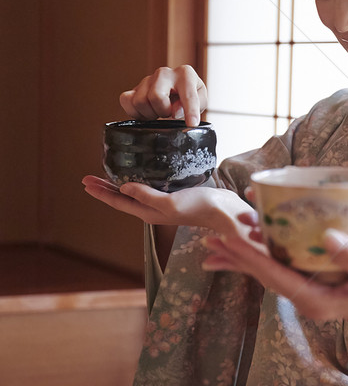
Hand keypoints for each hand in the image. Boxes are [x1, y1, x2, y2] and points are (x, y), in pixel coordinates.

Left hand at [82, 175, 249, 236]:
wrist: (224, 211)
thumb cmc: (199, 208)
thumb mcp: (170, 201)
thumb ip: (147, 195)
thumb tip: (123, 187)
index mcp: (148, 212)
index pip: (117, 202)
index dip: (100, 192)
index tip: (85, 182)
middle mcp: (153, 209)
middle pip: (123, 198)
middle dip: (105, 188)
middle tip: (88, 177)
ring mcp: (164, 202)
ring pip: (135, 193)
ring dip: (119, 185)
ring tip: (108, 175)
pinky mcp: (175, 195)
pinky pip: (150, 187)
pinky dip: (139, 180)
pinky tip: (141, 173)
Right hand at [119, 65, 207, 125]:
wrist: (176, 90)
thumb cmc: (190, 95)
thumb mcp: (201, 100)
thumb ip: (196, 104)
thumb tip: (176, 110)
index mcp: (185, 74)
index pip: (188, 94)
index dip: (190, 111)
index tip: (192, 124)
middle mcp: (164, 73)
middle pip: (156, 96)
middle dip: (163, 111)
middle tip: (168, 113)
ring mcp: (147, 79)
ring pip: (140, 102)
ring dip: (150, 113)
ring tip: (159, 112)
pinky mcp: (134, 88)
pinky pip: (126, 100)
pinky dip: (135, 112)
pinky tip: (147, 112)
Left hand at [202, 226, 347, 326]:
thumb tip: (327, 237)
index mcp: (317, 300)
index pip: (274, 276)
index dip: (250, 257)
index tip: (228, 239)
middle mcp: (309, 298)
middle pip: (266, 275)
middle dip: (240, 256)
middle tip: (212, 239)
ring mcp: (312, 292)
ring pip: (273, 271)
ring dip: (251, 254)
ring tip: (227, 238)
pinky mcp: (319, 283)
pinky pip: (286, 268)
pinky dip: (270, 252)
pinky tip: (264, 238)